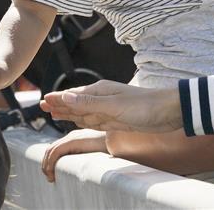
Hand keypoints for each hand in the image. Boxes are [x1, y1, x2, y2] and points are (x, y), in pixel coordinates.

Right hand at [40, 80, 181, 131]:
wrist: (170, 112)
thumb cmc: (145, 106)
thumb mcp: (114, 106)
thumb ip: (89, 103)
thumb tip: (65, 96)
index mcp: (99, 92)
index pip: (72, 96)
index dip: (58, 99)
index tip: (43, 100)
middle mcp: (102, 99)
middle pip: (75, 103)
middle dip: (60, 105)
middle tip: (43, 105)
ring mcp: (109, 110)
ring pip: (84, 113)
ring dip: (69, 113)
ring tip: (56, 112)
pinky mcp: (117, 120)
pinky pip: (95, 121)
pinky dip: (84, 121)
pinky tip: (79, 121)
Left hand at [41, 129, 107, 182]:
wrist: (119, 140)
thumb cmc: (111, 149)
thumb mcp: (95, 154)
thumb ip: (86, 157)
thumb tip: (82, 169)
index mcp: (76, 138)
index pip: (58, 148)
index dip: (52, 161)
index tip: (53, 174)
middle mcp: (72, 136)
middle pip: (52, 149)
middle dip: (47, 164)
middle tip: (49, 177)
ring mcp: (72, 137)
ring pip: (51, 150)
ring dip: (47, 165)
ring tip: (50, 177)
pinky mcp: (73, 141)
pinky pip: (56, 152)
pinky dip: (51, 162)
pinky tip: (52, 172)